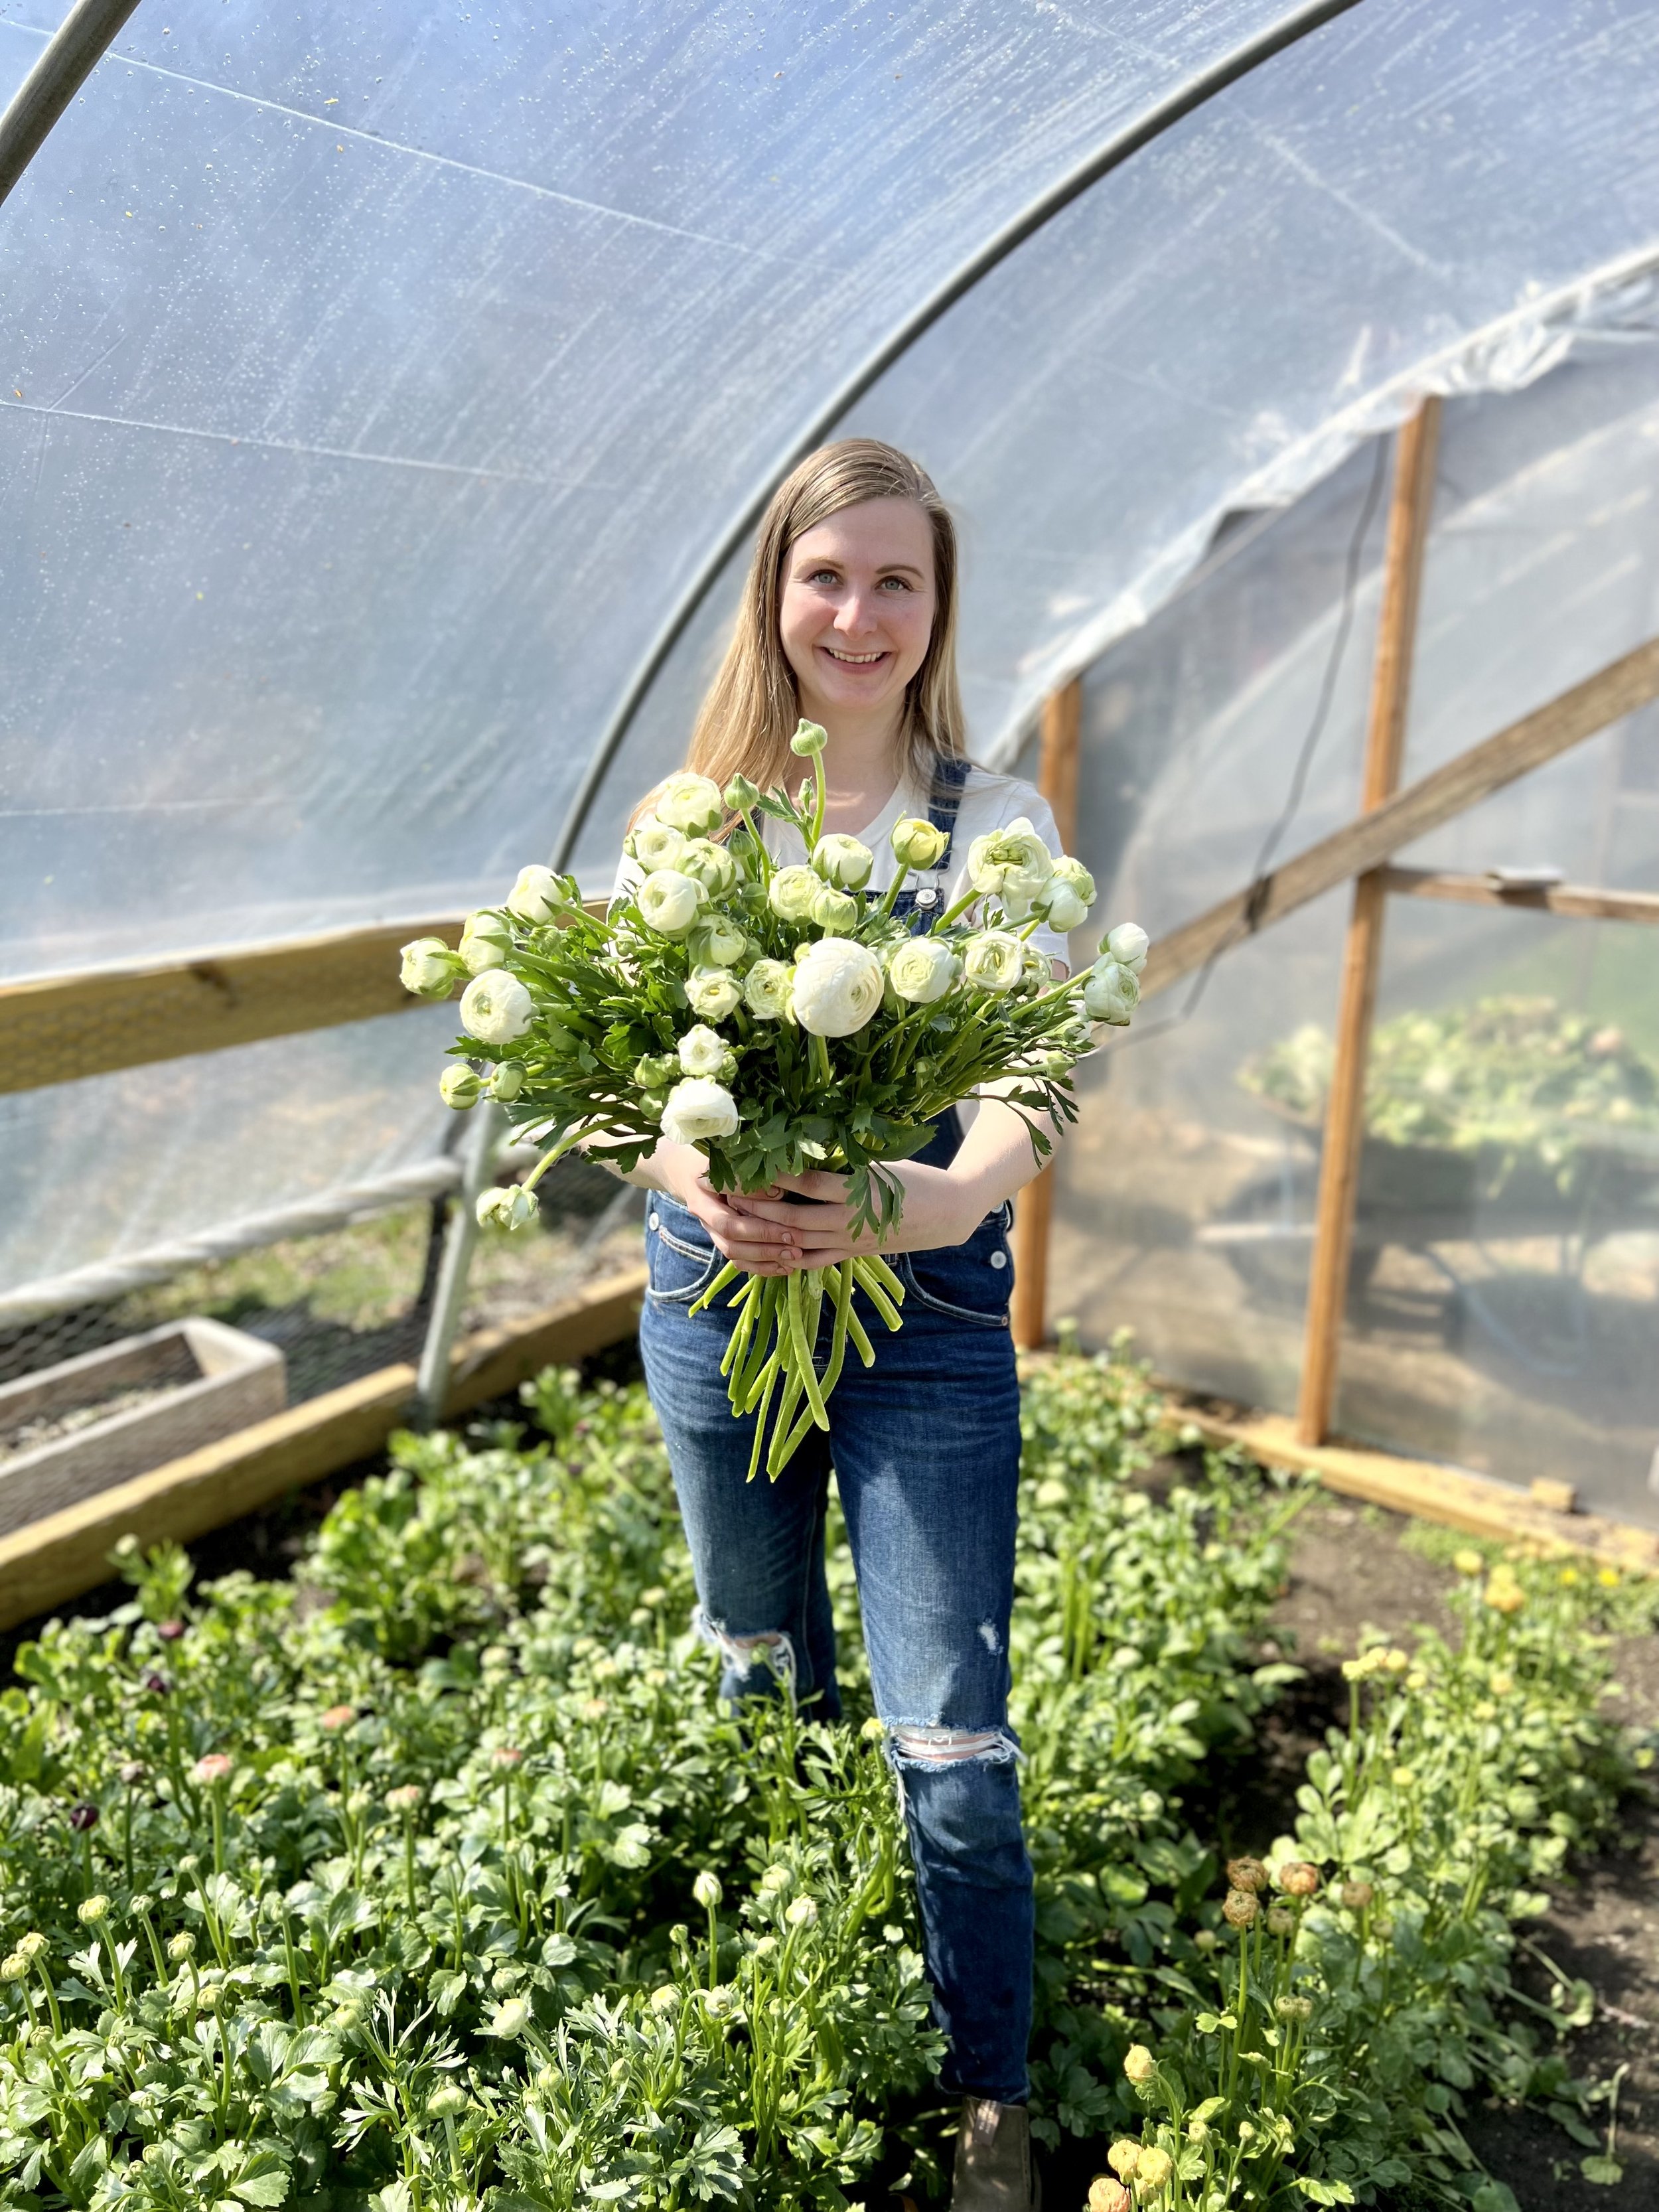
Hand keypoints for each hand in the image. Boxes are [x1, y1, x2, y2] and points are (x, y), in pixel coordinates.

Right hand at [654, 1143, 804, 1276]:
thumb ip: (750, 1175)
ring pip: (733, 1251)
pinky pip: (738, 1261)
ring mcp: (711, 1231)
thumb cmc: (717, 1159)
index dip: (756, 1208)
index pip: (727, 1202)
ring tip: (794, 1255)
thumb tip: (778, 1192)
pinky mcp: (722, 1242)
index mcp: (703, 1190)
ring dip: (765, 1256)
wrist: (690, 1173)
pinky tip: (785, 1267)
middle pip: (730, 1233)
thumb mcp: (731, 1158)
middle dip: (765, 1238)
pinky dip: (762, 1267)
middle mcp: (704, 1214)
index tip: (786, 1208)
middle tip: (795, 1238)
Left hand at [725, 1164, 976, 1270]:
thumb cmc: (914, 1179)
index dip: (777, 1176)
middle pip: (794, 1217)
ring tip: (739, 1219)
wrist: (946, 1213)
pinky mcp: (851, 1253)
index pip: (809, 1184)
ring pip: (798, 1241)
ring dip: (766, 1232)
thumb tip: (803, 1146)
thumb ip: (844, 1162)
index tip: (750, 1164)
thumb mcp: (881, 1164)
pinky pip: (813, 1260)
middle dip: (759, 1207)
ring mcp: (849, 1241)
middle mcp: (851, 1220)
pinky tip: (763, 1251)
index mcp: (859, 1190)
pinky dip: (787, 1258)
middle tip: (729, 1194)